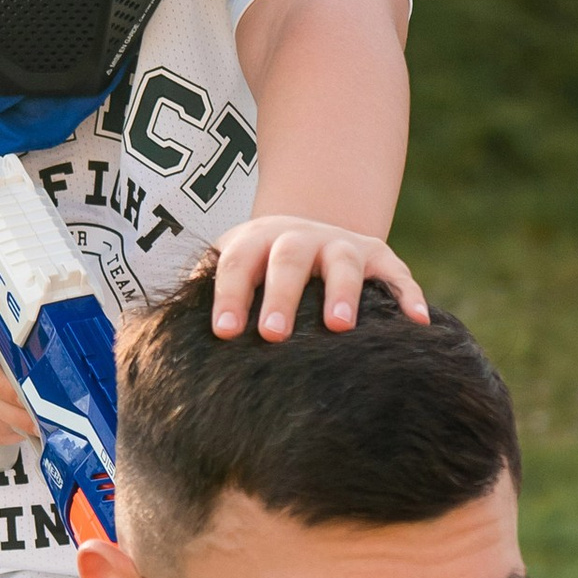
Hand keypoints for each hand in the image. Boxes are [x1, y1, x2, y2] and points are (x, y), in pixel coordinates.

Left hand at [209, 216, 429, 342]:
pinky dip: (408, 295)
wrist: (306, 233)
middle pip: (288, 259)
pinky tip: (417, 323)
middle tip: (272, 333)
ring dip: (342, 291)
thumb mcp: (229, 273)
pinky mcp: (379, 257)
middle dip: (281, 295)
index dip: (228, 296)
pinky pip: (397, 274)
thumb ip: (201, 299)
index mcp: (254, 242)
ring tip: (339, 325)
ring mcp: (342, 245)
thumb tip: (160, 344)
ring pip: (343, 262)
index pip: (236, 265)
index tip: (223, 333)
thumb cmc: (257, 275)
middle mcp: (299, 238)